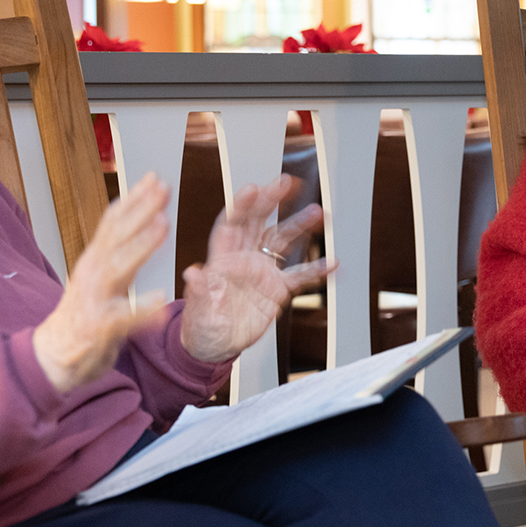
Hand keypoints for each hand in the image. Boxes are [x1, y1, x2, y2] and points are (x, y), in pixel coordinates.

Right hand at [33, 174, 171, 392]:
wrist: (53, 358)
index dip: (133, 199)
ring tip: (163, 225)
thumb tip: (138, 218)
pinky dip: (142, 307)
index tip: (154, 176)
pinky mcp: (99, 328)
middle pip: (117, 235)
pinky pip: (124, 317)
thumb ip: (118, 251)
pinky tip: (160, 299)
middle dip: (140, 209)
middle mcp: (92, 274)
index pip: (113, 222)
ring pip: (118, 267)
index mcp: (94, 260)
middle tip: (163, 187)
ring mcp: (94, 300)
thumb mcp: (99, 276)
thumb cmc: (83, 315)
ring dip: (140, 245)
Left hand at [180, 174, 336, 362]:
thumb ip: (200, 291)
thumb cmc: (200, 324)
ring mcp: (262, 270)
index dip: (241, 206)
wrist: (216, 344)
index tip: (252, 189)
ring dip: (299, 225)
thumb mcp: (197, 310)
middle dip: (271, 200)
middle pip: (258, 221)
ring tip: (318, 213)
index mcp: (221, 257)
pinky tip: (332, 263)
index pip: (231, 224)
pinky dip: (315, 269)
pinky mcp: (276, 289)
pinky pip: (299, 276)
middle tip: (286, 182)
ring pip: (282, 240)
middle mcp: (243, 257)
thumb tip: (193, 273)